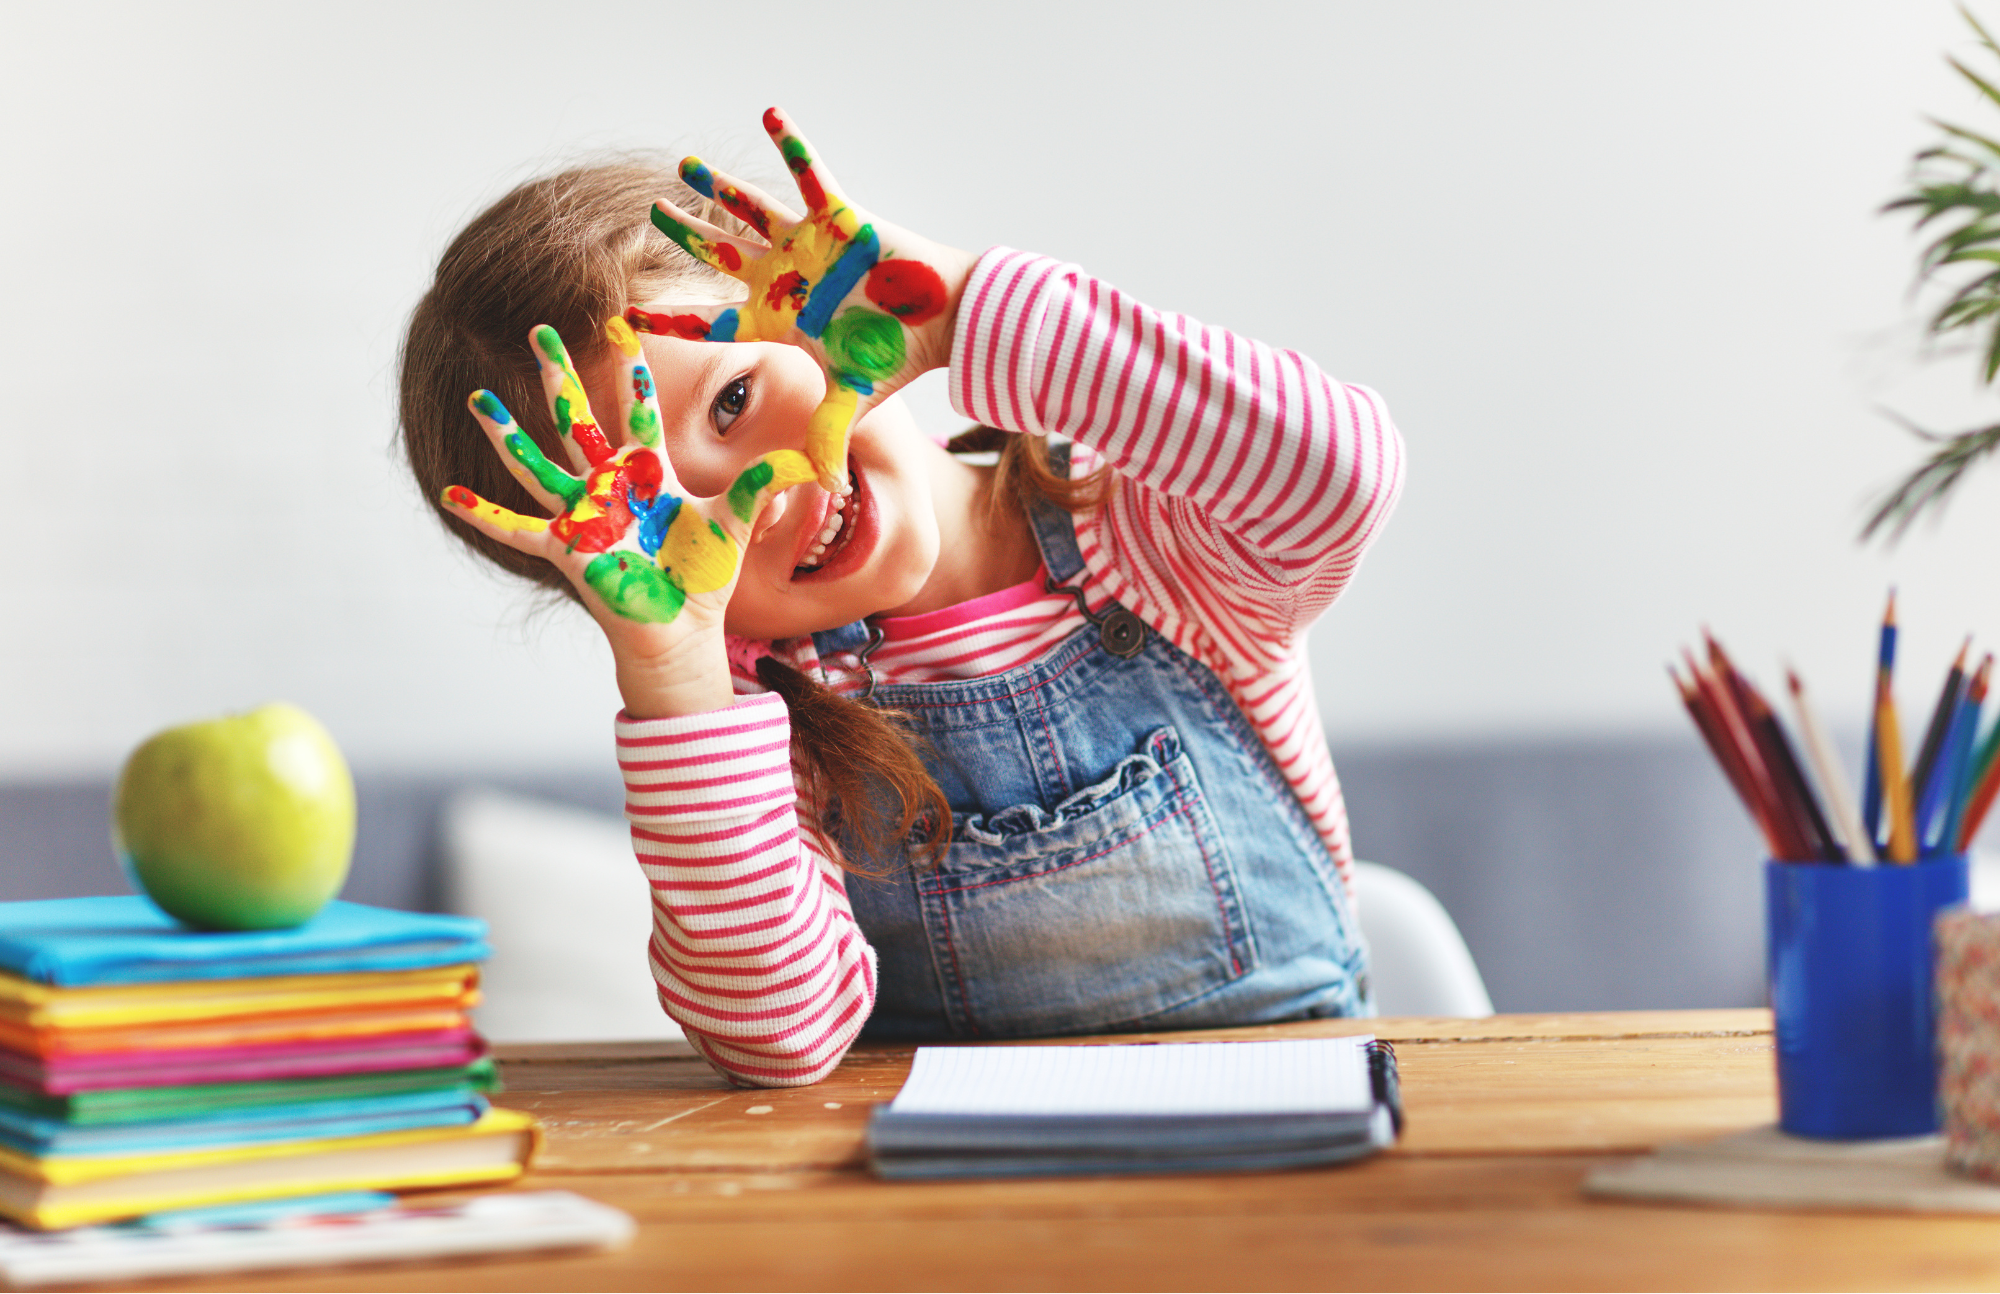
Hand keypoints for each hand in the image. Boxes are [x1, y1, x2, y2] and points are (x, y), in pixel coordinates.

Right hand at [441, 317, 815, 714]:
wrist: (682, 631)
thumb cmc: (702, 578)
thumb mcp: (737, 523)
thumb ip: (765, 487)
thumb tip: (812, 463)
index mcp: (649, 475)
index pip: (639, 412)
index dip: (632, 372)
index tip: (621, 327)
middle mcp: (610, 488)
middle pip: (579, 420)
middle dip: (560, 376)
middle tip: (539, 331)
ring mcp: (584, 517)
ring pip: (538, 464)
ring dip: (507, 434)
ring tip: (477, 399)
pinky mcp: (567, 549)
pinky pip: (517, 529)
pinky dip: (483, 513)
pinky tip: (450, 495)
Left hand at [632, 106, 975, 492]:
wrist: (943, 320)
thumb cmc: (896, 357)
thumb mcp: (853, 400)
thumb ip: (828, 437)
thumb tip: (823, 492)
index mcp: (776, 318)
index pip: (709, 320)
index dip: (668, 320)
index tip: (623, 318)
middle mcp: (783, 276)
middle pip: (717, 254)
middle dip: (684, 235)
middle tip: (651, 215)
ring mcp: (807, 243)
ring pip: (749, 208)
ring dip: (718, 186)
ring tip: (685, 166)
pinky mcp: (839, 214)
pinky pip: (810, 171)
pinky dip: (792, 143)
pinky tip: (769, 112)